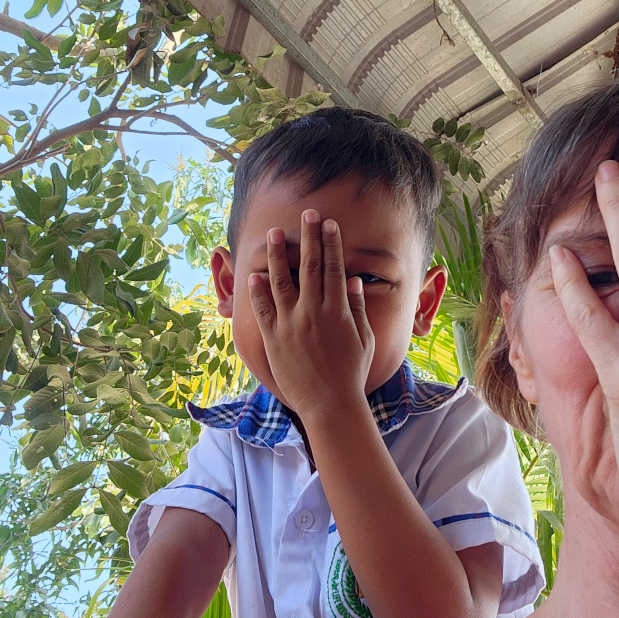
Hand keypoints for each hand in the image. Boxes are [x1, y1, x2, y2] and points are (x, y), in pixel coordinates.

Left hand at [248, 209, 374, 419]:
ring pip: (282, 281)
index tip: (329, 223)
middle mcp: (313, 312)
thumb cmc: (351, 374)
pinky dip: (258, 291)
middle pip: (310, 266)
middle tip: (307, 213)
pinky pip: (263, 309)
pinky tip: (255, 274)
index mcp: (338, 311)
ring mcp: (291, 325)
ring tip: (274, 234)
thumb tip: (352, 280)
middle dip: (309, 237)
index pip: (334, 268)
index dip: (331, 243)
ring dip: (278, 255)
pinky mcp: (273, 339)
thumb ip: (356, 308)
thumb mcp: (364, 339)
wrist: (329, 404)